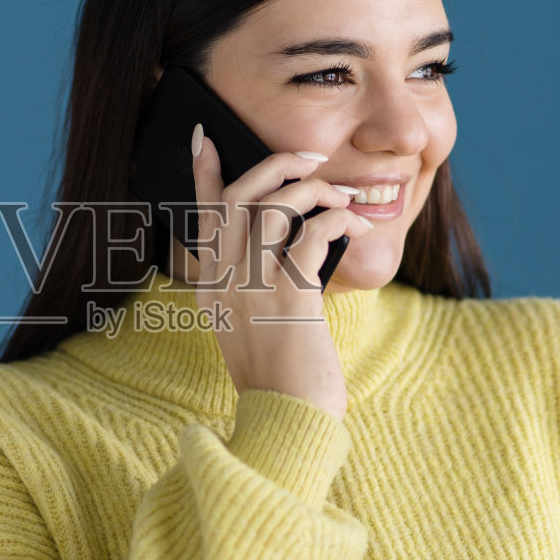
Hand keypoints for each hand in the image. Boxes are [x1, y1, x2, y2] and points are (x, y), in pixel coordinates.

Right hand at [186, 124, 375, 421]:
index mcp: (213, 287)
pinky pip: (312, 234)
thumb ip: (254, 286)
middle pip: (240, 198)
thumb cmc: (282, 377)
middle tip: (310, 160)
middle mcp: (225, 281)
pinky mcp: (290, 296)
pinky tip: (356, 226)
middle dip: (276, 166)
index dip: (203, 174)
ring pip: (275, 207)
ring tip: (341, 197)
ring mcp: (253, 287)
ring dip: (314, 190)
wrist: (288, 420)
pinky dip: (338, 220)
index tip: (204, 138)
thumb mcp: (252, 327)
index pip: (204, 216)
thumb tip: (287, 242)